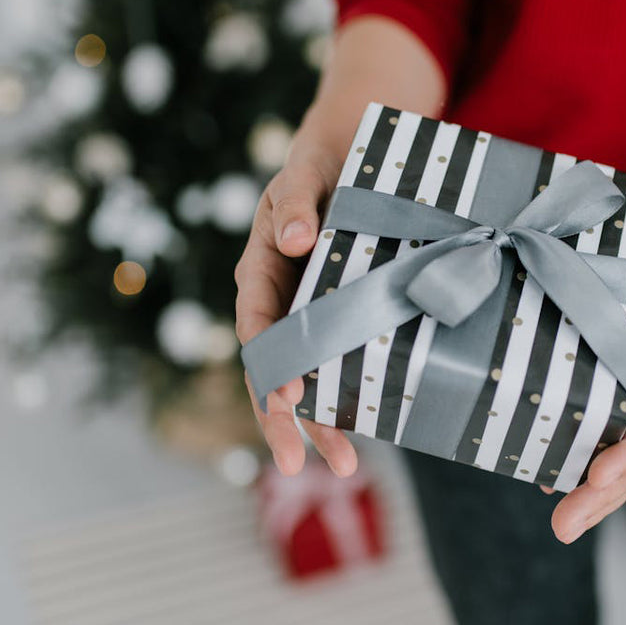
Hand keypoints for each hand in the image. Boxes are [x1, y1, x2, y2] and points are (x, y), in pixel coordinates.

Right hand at [234, 153, 357, 477]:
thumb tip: (296, 238)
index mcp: (261, 271)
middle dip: (283, 420)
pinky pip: (337, 365)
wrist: (347, 157)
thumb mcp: (305, 174)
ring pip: (305, 378)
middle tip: (299, 465)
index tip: (289, 397)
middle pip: (272, 370)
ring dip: (320, 424)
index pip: (257, 327)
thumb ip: (298, 202)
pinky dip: (348, 397)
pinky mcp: (335, 320)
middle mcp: (278, 302)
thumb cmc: (321, 167)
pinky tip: (368, 430)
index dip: (271, 364)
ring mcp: (306, 316)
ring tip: (348, 466)